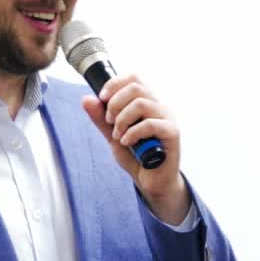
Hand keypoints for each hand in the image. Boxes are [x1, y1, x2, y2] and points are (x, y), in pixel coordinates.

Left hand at [82, 73, 189, 224]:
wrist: (151, 181)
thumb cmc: (136, 156)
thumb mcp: (113, 135)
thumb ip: (101, 119)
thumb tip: (86, 99)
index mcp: (147, 102)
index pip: (134, 78)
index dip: (115, 84)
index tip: (102, 98)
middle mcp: (159, 106)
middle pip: (136, 87)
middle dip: (115, 103)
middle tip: (109, 122)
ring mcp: (168, 118)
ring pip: (142, 104)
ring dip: (122, 119)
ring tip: (118, 136)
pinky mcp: (172, 133)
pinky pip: (151, 124)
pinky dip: (133, 132)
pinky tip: (127, 142)